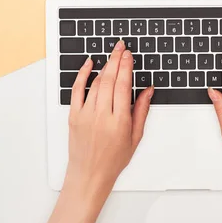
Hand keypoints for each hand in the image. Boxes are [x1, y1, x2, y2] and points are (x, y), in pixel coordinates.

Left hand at [65, 40, 153, 196]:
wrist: (89, 175)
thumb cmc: (113, 160)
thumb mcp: (135, 137)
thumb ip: (141, 111)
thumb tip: (147, 90)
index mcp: (119, 122)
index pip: (123, 86)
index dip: (126, 67)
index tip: (129, 55)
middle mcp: (101, 116)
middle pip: (109, 80)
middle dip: (116, 60)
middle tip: (120, 47)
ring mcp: (85, 115)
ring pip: (96, 83)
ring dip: (104, 66)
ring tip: (112, 55)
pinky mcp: (74, 115)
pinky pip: (77, 90)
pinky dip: (82, 74)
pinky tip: (88, 64)